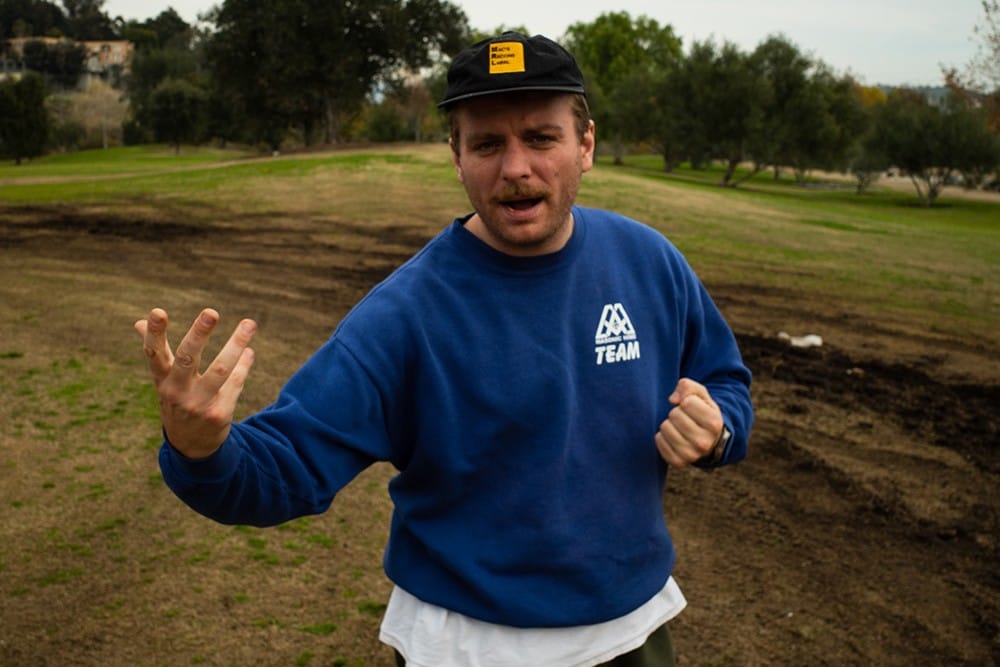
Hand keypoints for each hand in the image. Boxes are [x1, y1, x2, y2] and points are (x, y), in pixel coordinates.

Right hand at [134, 307, 256, 458]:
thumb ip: (155, 351)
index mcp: (162, 379)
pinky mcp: (219, 414)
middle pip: (188, 358)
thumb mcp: (163, 379)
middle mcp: (177, 391)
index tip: (157, 311)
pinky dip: (244, 365)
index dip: (154, 333)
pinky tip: (249, 352)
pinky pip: (235, 383)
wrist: (191, 445)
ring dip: (236, 345)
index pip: (153, 353)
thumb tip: (137, 322)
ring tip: (249, 324)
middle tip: (211, 312)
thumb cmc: (177, 400)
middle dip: (199, 334)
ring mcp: (198, 404)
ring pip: (220, 370)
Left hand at [654, 378, 723, 467]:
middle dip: (676, 412)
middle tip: (684, 418)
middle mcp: (704, 442)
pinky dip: (662, 436)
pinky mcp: (678, 462)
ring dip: (669, 424)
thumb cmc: (702, 412)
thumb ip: (688, 387)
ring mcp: (692, 455)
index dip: (686, 401)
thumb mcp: (701, 395)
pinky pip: (659, 441)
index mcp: (714, 423)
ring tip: (679, 427)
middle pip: (675, 415)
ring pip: (665, 428)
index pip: (687, 402)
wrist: (708, 440)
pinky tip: (672, 437)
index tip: (692, 408)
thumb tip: (673, 400)